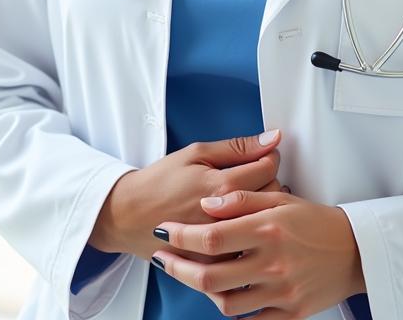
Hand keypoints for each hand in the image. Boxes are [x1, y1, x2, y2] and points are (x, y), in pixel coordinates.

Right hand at [89, 130, 282, 259]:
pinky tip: (241, 226)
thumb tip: (271, 138)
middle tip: (252, 178)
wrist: (130, 215)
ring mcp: (223, 246)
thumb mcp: (195, 153)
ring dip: (263, 211)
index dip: (268, 157)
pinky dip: (251, 236)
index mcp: (221, 186)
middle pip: (273, 196)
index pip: (269, 168)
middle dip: (268, 182)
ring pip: (265, 224)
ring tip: (247, 201)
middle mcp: (227, 218)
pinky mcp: (219, 264)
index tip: (262, 157)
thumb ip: (237, 147)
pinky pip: (251, 249)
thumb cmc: (160, 182)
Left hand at [151, 190, 365, 317]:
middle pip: (212, 276)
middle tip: (161, 258)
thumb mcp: (278, 199)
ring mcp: (282, 293)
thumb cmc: (312, 220)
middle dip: (178, 268)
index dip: (181, 236)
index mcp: (267, 229)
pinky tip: (219, 294)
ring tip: (189, 275)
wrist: (354, 251)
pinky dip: (231, 309)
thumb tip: (205, 205)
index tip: (164, 231)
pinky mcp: (291, 313)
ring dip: (201, 290)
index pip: (212, 236)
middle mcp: (273, 263)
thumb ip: (239, 199)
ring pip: (227, 303)